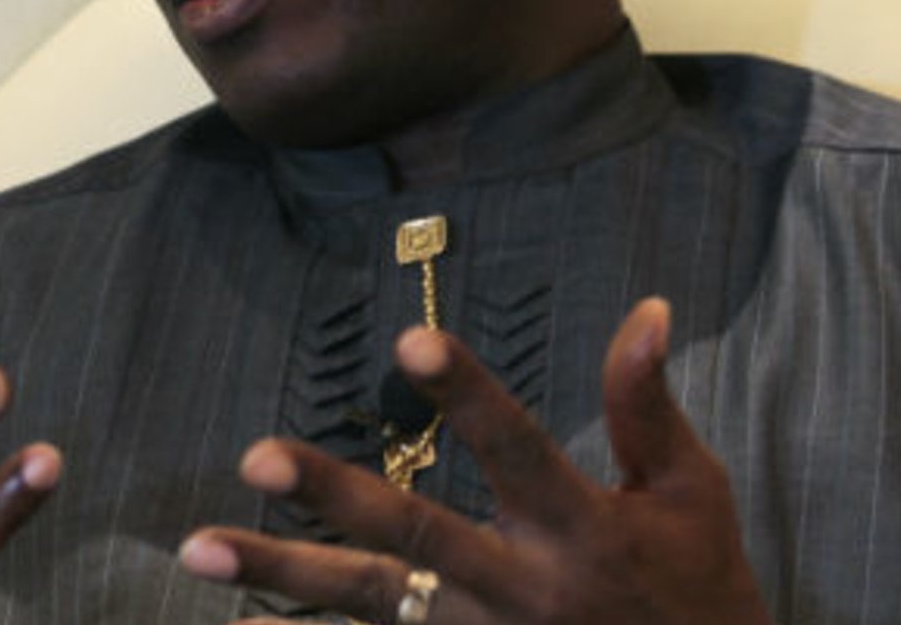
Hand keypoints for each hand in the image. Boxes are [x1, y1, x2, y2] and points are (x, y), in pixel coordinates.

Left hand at [178, 297, 767, 624]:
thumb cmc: (701, 590)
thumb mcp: (691, 495)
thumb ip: (648, 407)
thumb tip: (645, 308)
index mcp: (583, 530)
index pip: (517, 449)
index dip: (468, 397)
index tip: (410, 341)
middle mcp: (523, 592)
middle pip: (416, 540)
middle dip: (334, 498)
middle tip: (256, 456)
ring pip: (372, 607)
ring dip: (283, 576)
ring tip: (199, 549)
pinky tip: (241, 623)